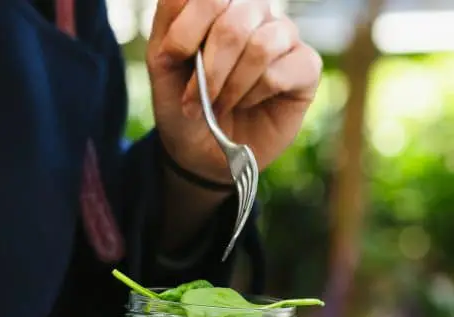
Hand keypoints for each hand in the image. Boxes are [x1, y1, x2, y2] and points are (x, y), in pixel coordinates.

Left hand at [148, 0, 321, 181]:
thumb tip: (184, 2)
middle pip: (235, 20)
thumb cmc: (182, 102)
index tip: (170, 58)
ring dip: (230, 87)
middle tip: (192, 99)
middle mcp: (252, 11)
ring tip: (217, 105)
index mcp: (217, 5)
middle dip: (208, 69)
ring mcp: (283, 34)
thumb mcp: (163, 65)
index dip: (186, 28)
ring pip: (261, 46)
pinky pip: (280, 72)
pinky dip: (253, 95)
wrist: (201, 150)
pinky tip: (246, 103)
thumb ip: (170, 26)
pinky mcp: (306, 65)